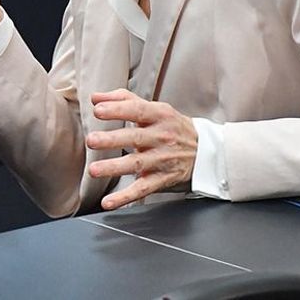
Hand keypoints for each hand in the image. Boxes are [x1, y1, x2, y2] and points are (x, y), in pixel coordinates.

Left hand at [85, 89, 197, 209]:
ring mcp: (163, 160)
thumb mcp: (155, 109)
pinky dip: (125, 197)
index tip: (98, 110)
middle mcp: (162, 137)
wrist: (207, 152)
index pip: (137, 110)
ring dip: (114, 167)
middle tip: (91, 140)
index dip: (118, 110)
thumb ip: (123, 100)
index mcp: (160, 116)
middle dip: (112, 139)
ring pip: (137, 164)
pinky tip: (108, 202)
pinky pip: (143, 189)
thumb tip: (95, 97)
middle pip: (135, 137)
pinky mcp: (162, 180)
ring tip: (94, 170)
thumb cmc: (173, 127)